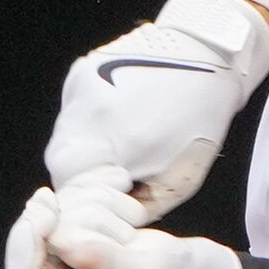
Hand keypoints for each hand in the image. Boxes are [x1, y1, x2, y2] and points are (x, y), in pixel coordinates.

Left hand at [8, 179, 243, 268]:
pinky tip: (128, 207)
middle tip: (128, 234)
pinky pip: (74, 190)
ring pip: (62, 205)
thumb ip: (101, 262)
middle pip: (41, 230)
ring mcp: (55, 253)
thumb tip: (60, 241)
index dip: (31, 237)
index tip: (47, 208)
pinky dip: (103, 189)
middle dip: (87, 221)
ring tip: (133, 231)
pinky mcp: (68, 225)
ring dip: (104, 207)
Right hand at [45, 0, 268, 217]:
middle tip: (116, 177)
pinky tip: (116, 119)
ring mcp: (79, 87)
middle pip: (61, 164)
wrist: (207, 53)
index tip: (116, 196)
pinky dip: (87, 125)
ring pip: (63, 137)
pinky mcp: (79, 72)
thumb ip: (139, 204)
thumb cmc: (201, 116)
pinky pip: (71, 113)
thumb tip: (110, 216)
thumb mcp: (180, 179)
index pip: (72, 189)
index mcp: (116, 140)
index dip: (89, 201)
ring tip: (120, 146)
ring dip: (84, 151)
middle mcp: (89, 111)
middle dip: (83, 178)